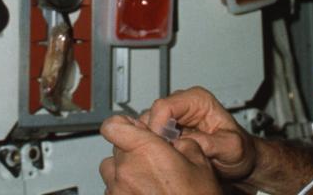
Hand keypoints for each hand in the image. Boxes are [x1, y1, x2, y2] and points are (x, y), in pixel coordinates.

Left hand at [99, 114, 221, 194]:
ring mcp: (118, 191)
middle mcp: (126, 169)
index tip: (131, 128)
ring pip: (111, 171)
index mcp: (145, 150)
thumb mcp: (201, 165)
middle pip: (116, 148)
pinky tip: (145, 194)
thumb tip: (177, 142)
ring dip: (124, 171)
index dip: (121, 124)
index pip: (113, 126)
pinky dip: (124, 191)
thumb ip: (184, 144)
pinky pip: (113, 191)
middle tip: (152, 161)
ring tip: (146, 180)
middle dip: (132, 151)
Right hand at [143, 86, 256, 180]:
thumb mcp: (232, 147)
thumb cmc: (240, 150)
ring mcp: (175, 116)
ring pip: (148, 124)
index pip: (164, 106)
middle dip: (154, 136)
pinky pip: (151, 135)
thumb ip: (211, 143)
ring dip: (153, 141)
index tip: (162, 146)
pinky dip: (154, 146)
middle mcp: (184, 104)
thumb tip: (186, 143)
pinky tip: (167, 156)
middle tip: (164, 154)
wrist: (242, 159)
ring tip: (168, 156)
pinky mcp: (169, 129)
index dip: (158, 126)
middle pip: (152, 114)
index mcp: (198, 100)